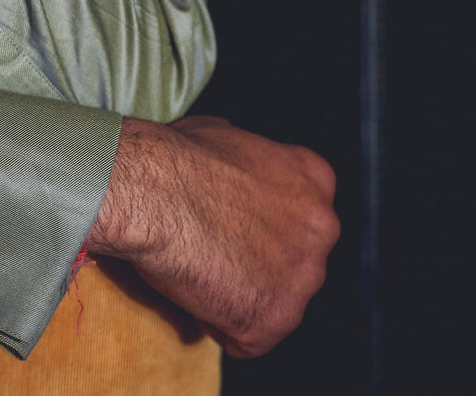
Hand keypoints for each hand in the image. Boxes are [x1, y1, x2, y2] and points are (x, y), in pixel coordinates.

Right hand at [86, 116, 339, 357]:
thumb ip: (249, 164)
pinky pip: (249, 338)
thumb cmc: (173, 159)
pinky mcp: (275, 318)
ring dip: (240, 297)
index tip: (228, 228)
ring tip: (197, 273)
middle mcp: (323, 227)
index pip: (298, 219)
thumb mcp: (226, 137)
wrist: (152, 192)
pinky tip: (194, 294)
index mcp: (314, 179)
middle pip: (294, 263)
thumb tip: (232, 167)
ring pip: (276, 303)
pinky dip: (219, 325)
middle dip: (257, 265)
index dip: (258, 228)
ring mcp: (304, 277)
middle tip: (210, 253)